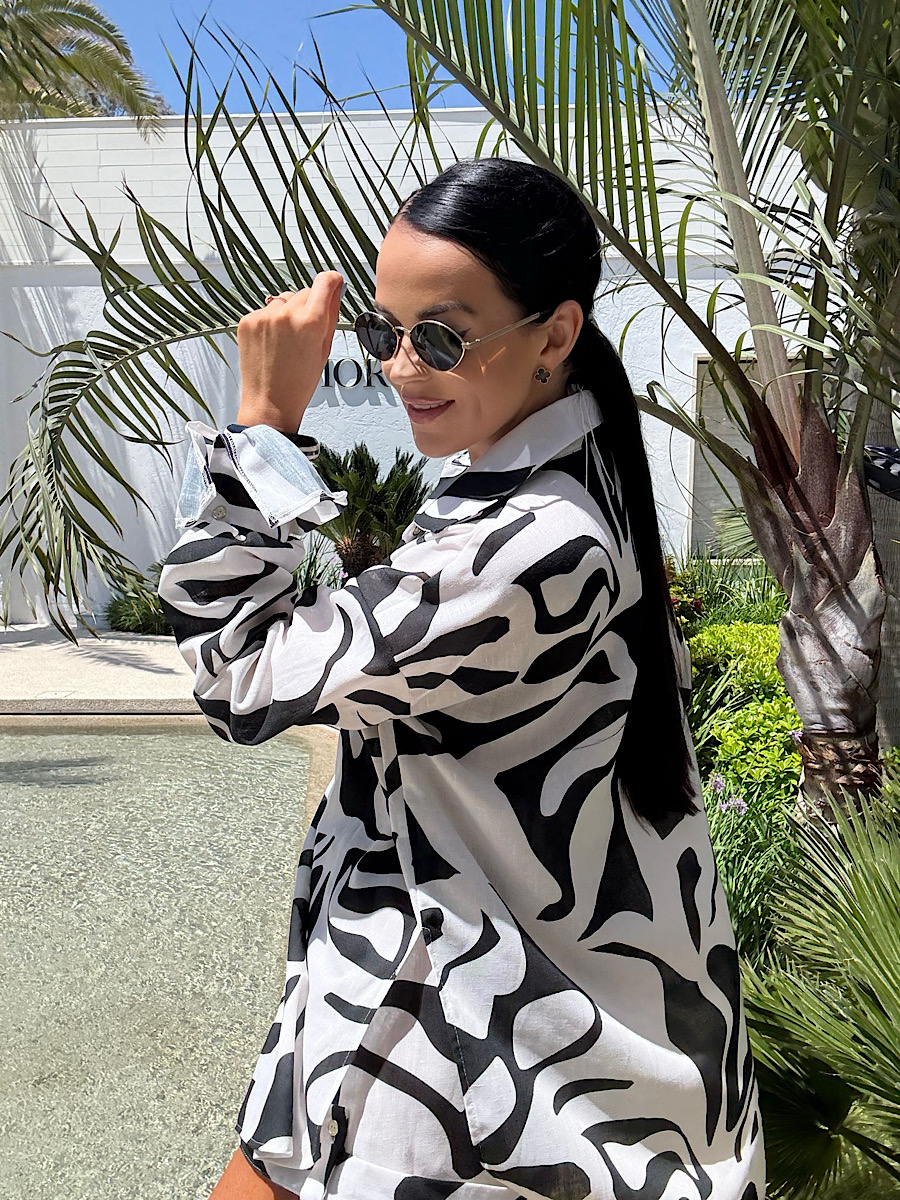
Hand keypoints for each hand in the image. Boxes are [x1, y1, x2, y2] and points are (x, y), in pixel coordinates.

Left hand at [235, 271, 344, 432]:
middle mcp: (287, 314)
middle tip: (305, 333)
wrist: (270, 402)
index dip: (332, 282)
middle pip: (304, 292)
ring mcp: (264, 316)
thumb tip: (335, 289)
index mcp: (311, 321)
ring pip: (284, 300)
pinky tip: (272, 343)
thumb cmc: (300, 382)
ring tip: (286, 341)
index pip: (325, 281)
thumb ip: (331, 315)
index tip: (333, 284)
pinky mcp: (247, 321)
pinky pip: (265, 310)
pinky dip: (270, 322)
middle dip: (308, 306)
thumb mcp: (324, 349)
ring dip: (287, 313)